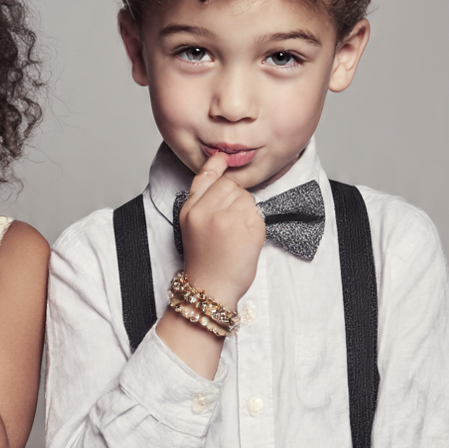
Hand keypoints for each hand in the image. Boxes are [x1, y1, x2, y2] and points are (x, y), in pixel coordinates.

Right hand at [178, 152, 264, 308]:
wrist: (210, 289)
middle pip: (231, 185)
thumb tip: (219, 164)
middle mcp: (208, 211)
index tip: (223, 158)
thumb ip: (201, 197)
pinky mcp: (248, 228)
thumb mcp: (190, 225)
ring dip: (247, 212)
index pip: (208, 176)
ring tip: (235, 234)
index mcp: (191, 209)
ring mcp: (229, 219)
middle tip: (228, 223)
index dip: (217, 166)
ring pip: (247, 197)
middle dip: (235, 198)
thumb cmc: (203, 260)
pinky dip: (256, 225)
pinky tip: (244, 240)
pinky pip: (258, 213)